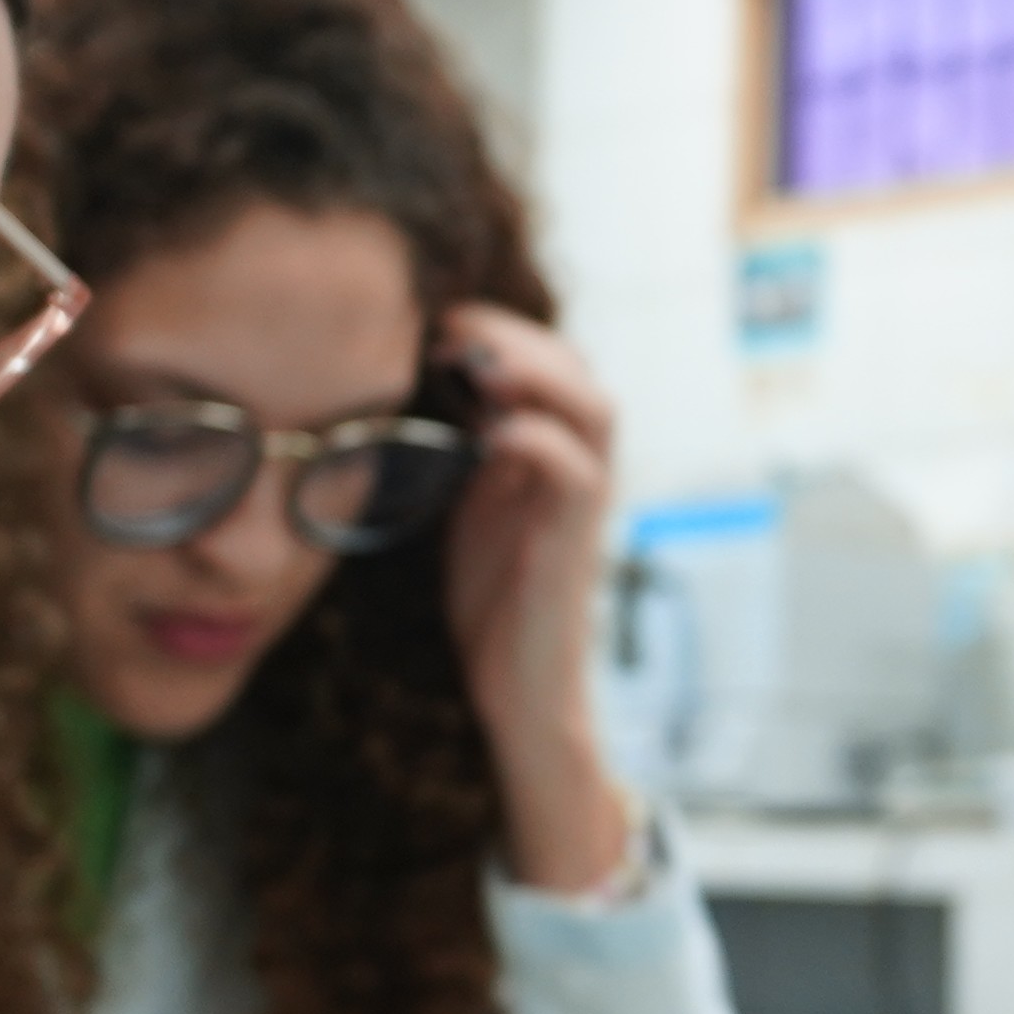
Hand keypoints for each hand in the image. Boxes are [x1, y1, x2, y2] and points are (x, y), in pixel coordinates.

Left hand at [430, 303, 634, 892]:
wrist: (519, 690)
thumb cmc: (493, 602)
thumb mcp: (469, 506)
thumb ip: (463, 450)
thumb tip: (418, 391)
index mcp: (552, 454)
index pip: (552, 364)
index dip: (502, 331)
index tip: (437, 322)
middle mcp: (578, 469)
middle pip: (579, 369)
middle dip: (518, 336)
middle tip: (451, 328)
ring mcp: (583, 505)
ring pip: (595, 407)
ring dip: (537, 373)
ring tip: (478, 363)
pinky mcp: (574, 544)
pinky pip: (577, 472)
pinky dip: (536, 440)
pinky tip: (490, 435)